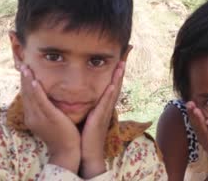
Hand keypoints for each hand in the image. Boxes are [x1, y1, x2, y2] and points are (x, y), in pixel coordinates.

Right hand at [20, 65, 80, 172]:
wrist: (67, 150)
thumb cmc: (62, 135)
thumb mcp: (51, 121)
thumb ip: (47, 110)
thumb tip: (49, 98)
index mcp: (32, 117)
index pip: (26, 97)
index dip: (24, 83)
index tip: (24, 70)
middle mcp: (32, 116)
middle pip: (25, 94)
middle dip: (23, 79)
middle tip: (22, 64)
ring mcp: (39, 117)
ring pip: (30, 95)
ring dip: (27, 80)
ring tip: (25, 67)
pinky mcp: (48, 117)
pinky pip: (40, 101)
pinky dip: (35, 90)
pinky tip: (33, 81)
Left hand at [80, 61, 125, 178]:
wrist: (88, 152)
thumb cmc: (85, 135)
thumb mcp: (88, 116)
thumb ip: (89, 105)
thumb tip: (82, 94)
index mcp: (103, 105)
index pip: (111, 85)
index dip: (116, 73)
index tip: (120, 59)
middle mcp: (107, 107)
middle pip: (116, 85)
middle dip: (121, 71)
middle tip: (125, 56)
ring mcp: (105, 112)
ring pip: (113, 91)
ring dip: (118, 78)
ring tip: (122, 64)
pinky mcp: (100, 118)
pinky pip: (106, 103)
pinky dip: (110, 93)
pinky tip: (112, 84)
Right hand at [186, 101, 207, 180]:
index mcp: (206, 139)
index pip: (198, 125)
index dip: (193, 114)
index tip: (189, 102)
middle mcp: (207, 143)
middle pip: (199, 126)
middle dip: (193, 114)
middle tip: (189, 102)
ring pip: (205, 132)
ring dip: (199, 120)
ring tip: (195, 109)